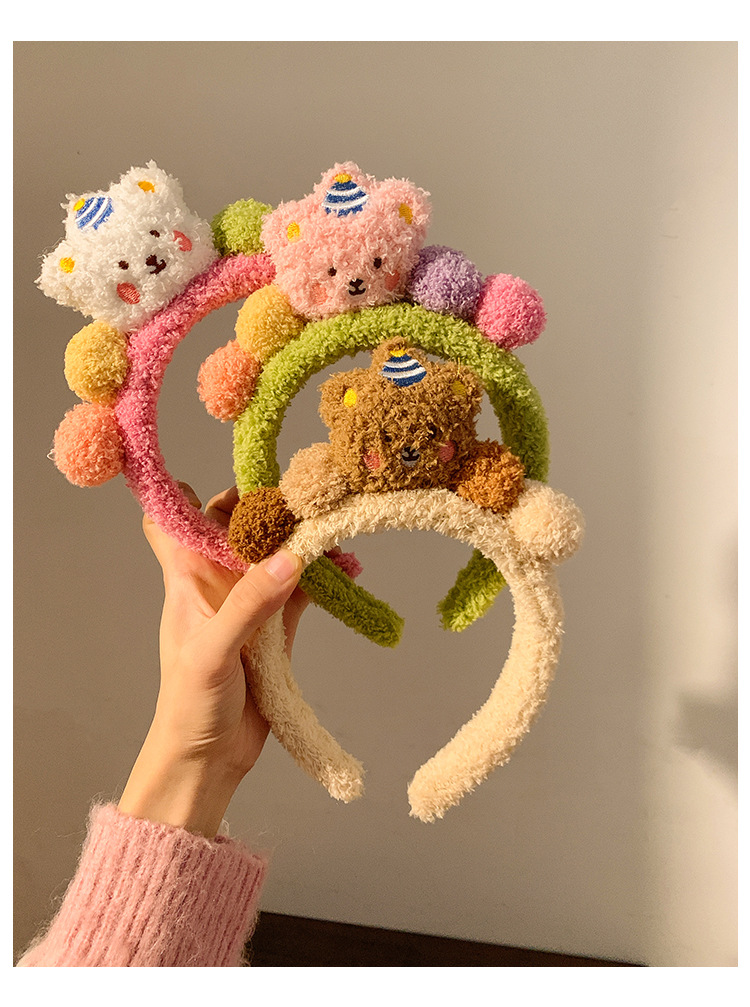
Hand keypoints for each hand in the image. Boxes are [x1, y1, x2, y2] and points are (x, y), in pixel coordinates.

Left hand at [118, 484, 306, 836]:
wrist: (207, 761)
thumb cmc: (188, 707)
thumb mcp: (212, 653)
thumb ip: (248, 605)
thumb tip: (288, 556)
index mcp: (186, 578)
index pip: (171, 518)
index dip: (186, 490)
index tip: (222, 467)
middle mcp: (215, 582)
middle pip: (235, 524)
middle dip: (267, 504)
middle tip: (307, 491)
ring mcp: (248, 602)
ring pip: (275, 552)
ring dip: (302, 538)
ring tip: (336, 523)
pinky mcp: (276, 627)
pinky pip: (302, 589)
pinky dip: (324, 576)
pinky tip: (349, 569)